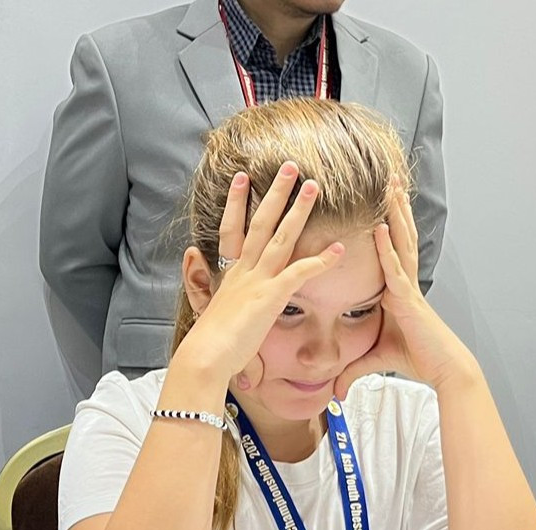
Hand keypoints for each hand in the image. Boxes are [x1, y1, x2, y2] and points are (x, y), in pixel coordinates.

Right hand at [186, 162, 343, 386]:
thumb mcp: (212, 308)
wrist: (205, 356)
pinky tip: (339, 249)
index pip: (233, 228)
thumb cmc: (211, 342)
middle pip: (261, 222)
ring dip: (299, 211)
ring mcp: (257, 281)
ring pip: (281, 237)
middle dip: (276, 193)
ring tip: (314, 186)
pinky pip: (299, 273)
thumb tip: (196, 265)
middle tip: (291, 167)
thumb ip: (212, 287)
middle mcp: (244, 271)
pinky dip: (320, 261)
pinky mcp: (270, 297)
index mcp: (231, 274)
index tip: (244, 177)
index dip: (238, 202)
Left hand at [334, 187, 473, 398]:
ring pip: (400, 244)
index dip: (388, 225)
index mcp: (397, 290)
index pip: (391, 250)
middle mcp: (404, 283)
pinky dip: (388, 249)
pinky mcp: (409, 300)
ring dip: (395, 215)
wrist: (444, 369)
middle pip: (399, 237)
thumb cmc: (418, 359)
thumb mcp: (376, 360)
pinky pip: (395, 269)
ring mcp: (408, 288)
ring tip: (390, 187)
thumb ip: (355, 369)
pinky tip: (382, 227)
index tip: (380, 203)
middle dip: (395, 208)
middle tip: (389, 179)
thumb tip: (337, 390)